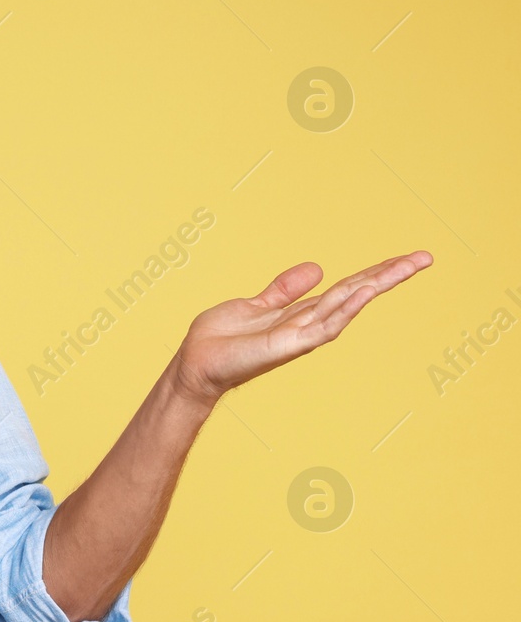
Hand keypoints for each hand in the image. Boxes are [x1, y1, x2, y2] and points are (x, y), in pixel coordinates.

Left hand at [171, 250, 433, 405]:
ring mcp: (301, 335)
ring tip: (405, 266)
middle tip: (426, 257)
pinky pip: (324, 326)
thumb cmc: (220, 339)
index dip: (376, 272)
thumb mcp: (255, 304)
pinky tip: (364, 292)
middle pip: (356, 293)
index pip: (347, 288)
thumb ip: (284, 289)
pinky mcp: (289, 345)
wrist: (194, 364)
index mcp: (301, 313)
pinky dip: (345, 309)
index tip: (409, 258)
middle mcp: (308, 324)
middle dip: (390, 276)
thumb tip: (318, 268)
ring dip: (376, 285)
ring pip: (347, 305)